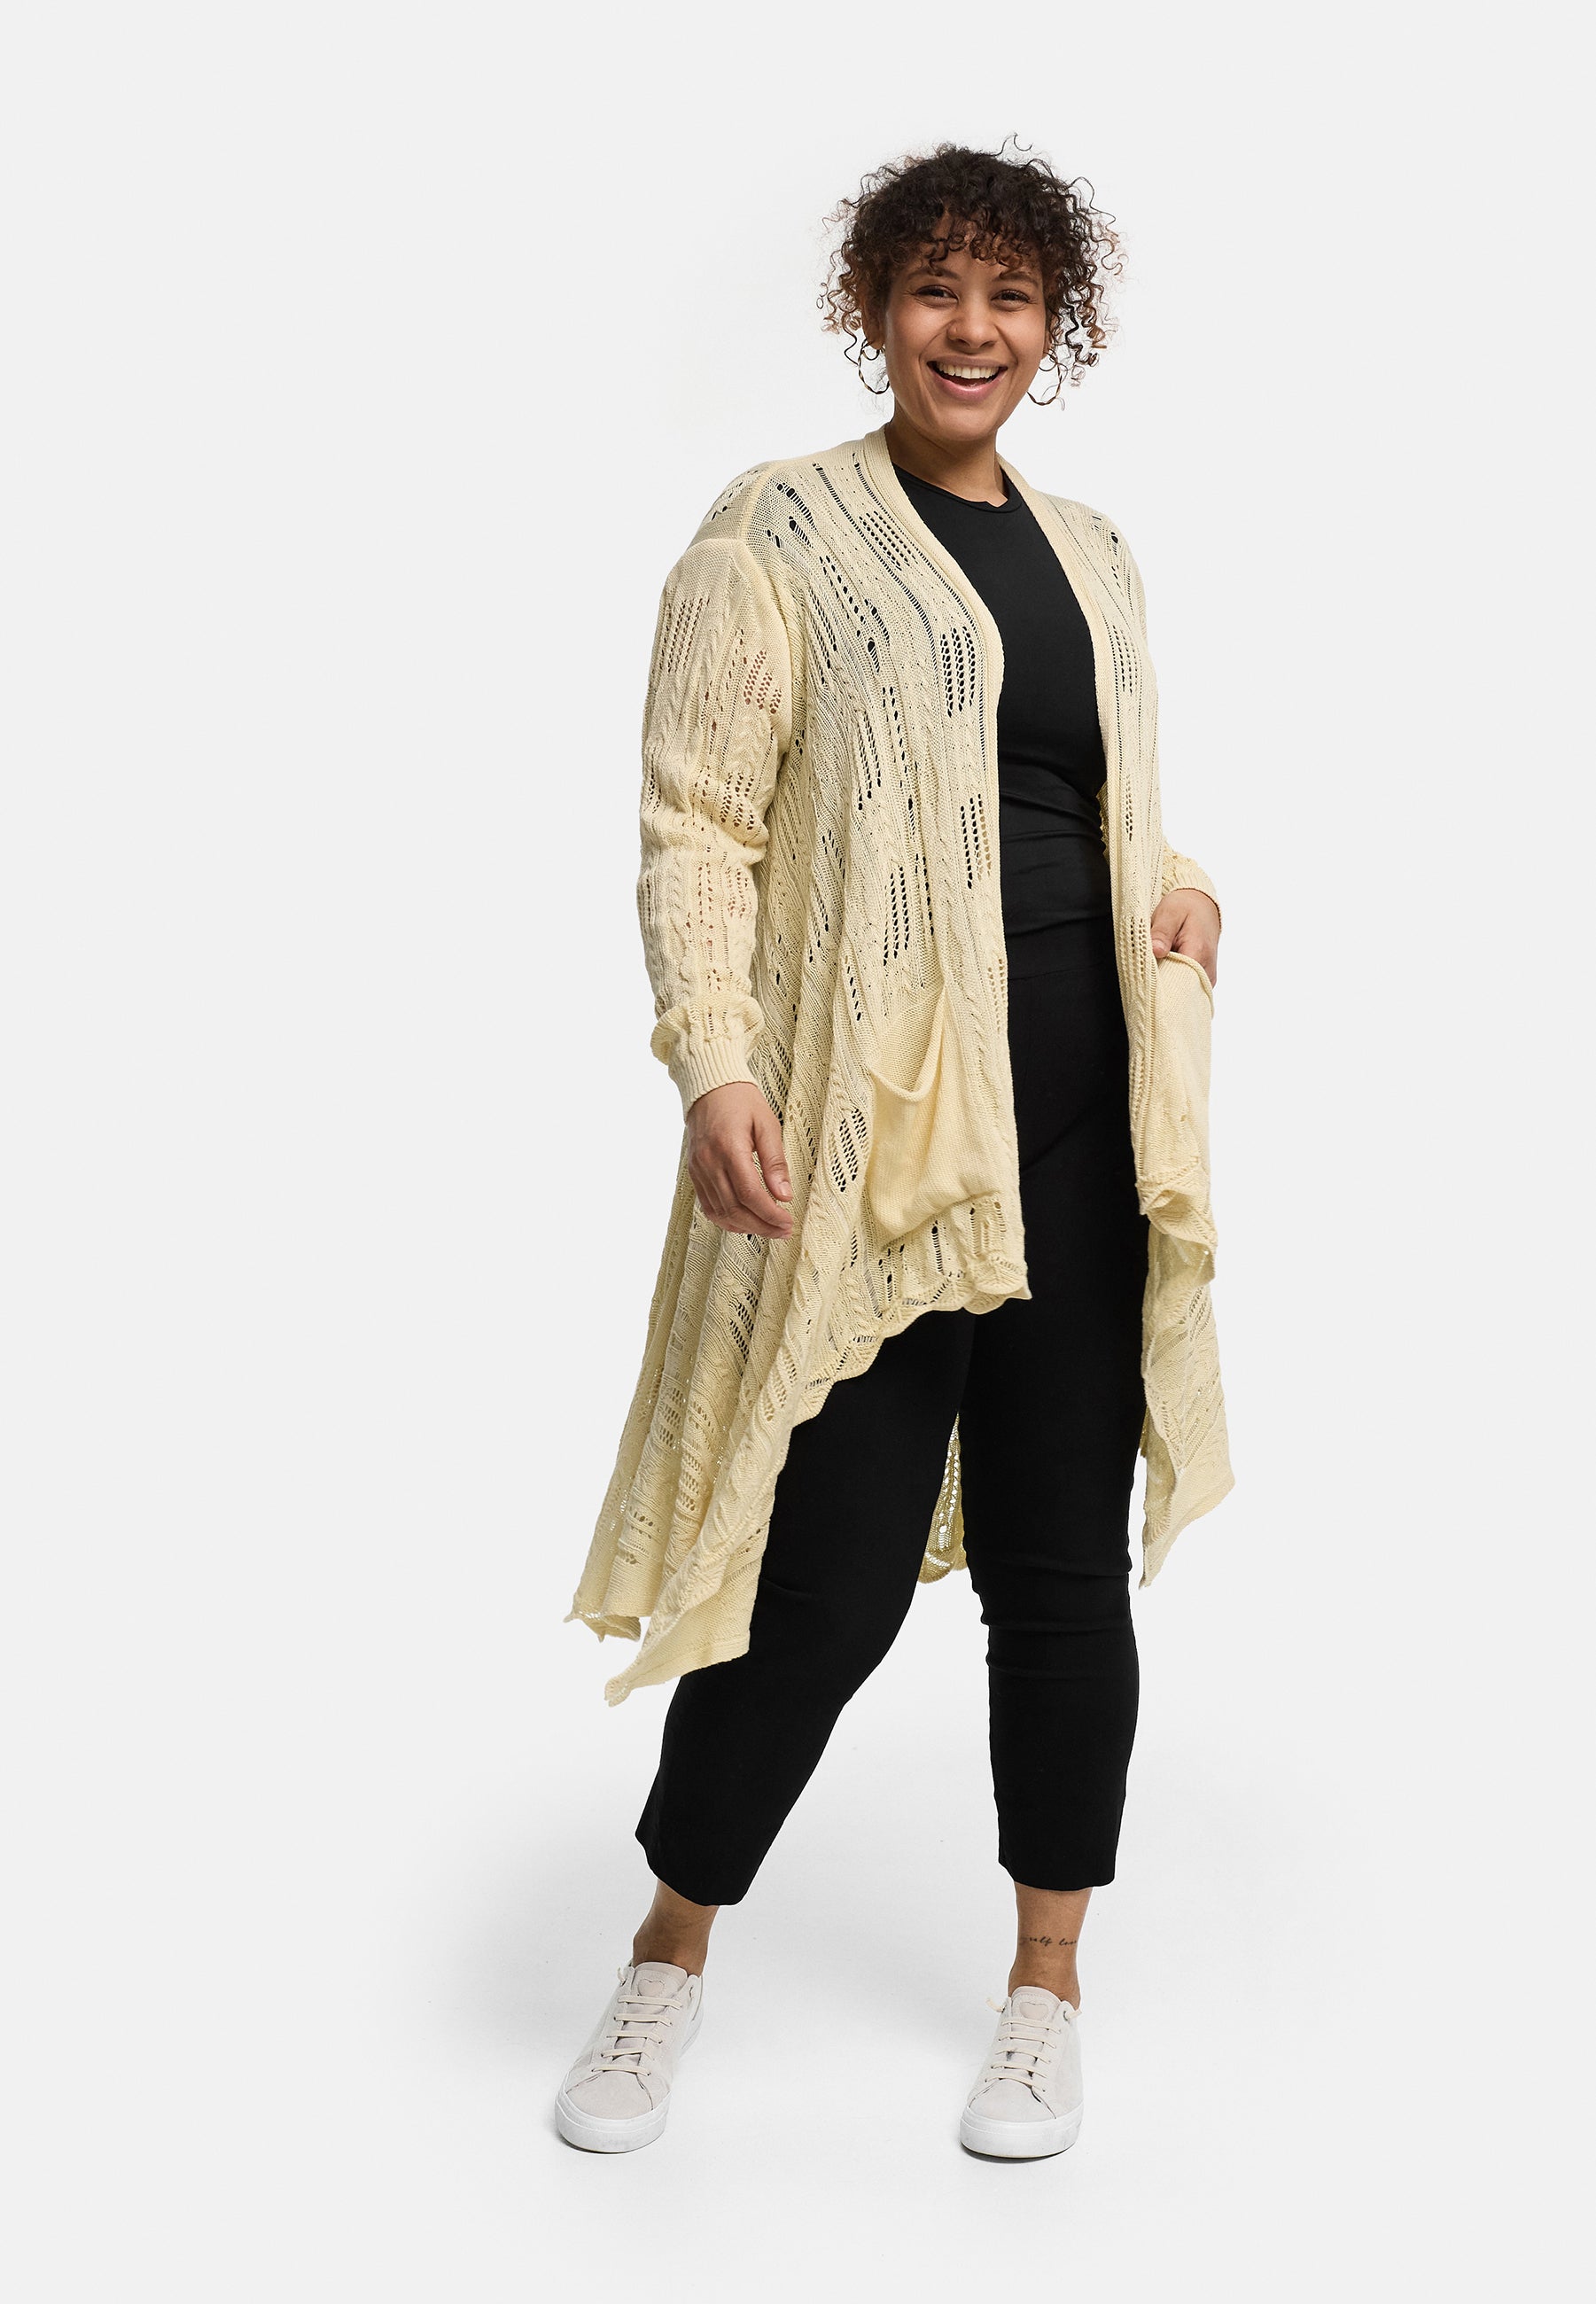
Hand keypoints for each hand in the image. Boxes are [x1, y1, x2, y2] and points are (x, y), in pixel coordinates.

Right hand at [685, 1081, 793, 1239]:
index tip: (787, 1222)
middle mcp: (709, 1162)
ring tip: (769, 1229)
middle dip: (762, 1225)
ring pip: (720, 1212)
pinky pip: (708, 1206)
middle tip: (783, 1230)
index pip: (750, 1194)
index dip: (770, 1214)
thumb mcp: (767, 1125)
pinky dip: (727, 1219)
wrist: (710, 1088)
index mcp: (729, 1148)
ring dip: (746, 1227)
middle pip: (735, 1208)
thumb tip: (784, 1196)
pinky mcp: (695, 1173)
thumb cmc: (741, 1101)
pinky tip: (745, 1221)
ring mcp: (699, 1169)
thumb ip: (775, 1162)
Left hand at [1150, 888, 1220, 987]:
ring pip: (1181, 990)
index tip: (1144, 974)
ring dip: (1166, 981)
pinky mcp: (1202, 979)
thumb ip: (1162, 932)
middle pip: (1178, 989)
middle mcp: (1206, 969)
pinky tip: (1164, 969)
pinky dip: (1172, 980)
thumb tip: (1156, 950)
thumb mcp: (1170, 913)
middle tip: (1147, 969)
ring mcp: (1205, 977)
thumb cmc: (1186, 908)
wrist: (1202, 907)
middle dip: (1160, 982)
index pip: (1177, 980)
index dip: (1158, 980)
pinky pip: (1185, 987)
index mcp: (1198, 952)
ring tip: (1156, 966)